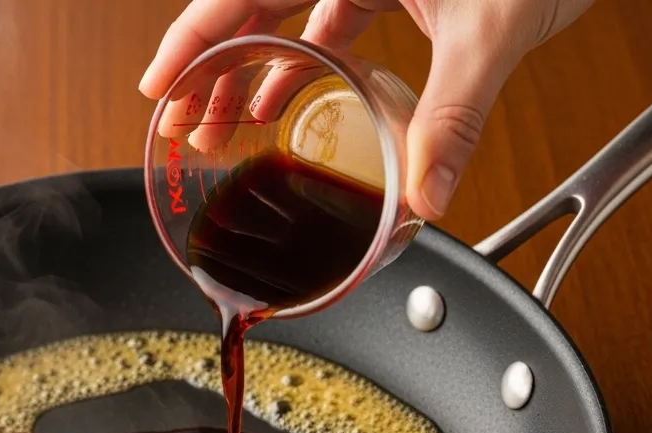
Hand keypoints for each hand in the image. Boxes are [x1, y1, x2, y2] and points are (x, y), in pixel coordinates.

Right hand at [139, 0, 592, 219]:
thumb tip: (426, 195)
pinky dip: (307, 61)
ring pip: (286, 13)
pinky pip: (330, 17)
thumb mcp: (492, 28)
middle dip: (215, 70)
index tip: (159, 91)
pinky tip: (290, 104)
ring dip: (255, 70)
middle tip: (190, 129)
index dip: (191, 42)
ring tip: (228, 129)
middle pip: (251, 6)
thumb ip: (454, 115)